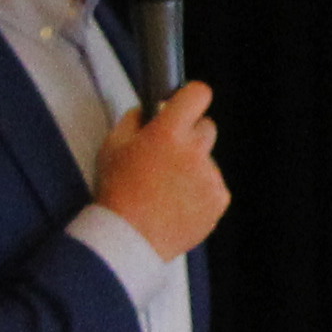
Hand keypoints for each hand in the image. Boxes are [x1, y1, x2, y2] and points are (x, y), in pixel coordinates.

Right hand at [94, 83, 229, 257]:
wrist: (129, 237)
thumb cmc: (117, 192)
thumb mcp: (112, 146)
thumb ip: (133, 120)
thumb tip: (148, 110)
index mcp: (168, 132)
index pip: (198, 94)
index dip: (192, 97)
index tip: (186, 103)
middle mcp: (195, 151)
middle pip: (207, 127)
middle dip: (190, 136)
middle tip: (168, 154)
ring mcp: (210, 176)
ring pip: (208, 160)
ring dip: (194, 167)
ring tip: (167, 188)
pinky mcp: (219, 200)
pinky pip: (214, 186)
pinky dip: (200, 192)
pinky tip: (177, 203)